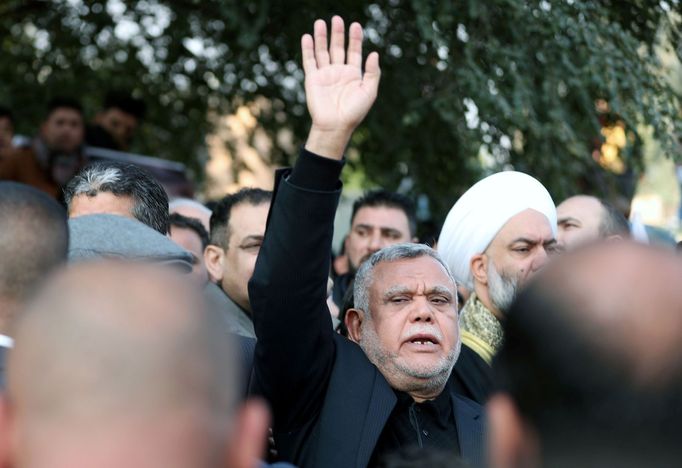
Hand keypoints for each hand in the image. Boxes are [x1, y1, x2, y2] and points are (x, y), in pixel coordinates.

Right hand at [302, 16, 380, 159]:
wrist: (335, 126)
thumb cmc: (354, 112)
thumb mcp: (369, 92)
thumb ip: (372, 73)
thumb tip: (374, 53)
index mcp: (353, 74)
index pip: (354, 51)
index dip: (355, 38)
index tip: (355, 25)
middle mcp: (339, 72)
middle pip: (337, 47)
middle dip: (337, 33)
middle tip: (337, 18)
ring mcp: (325, 74)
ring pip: (322, 51)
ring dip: (321, 37)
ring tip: (320, 22)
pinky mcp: (313, 79)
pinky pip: (309, 61)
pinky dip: (308, 49)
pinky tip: (307, 37)